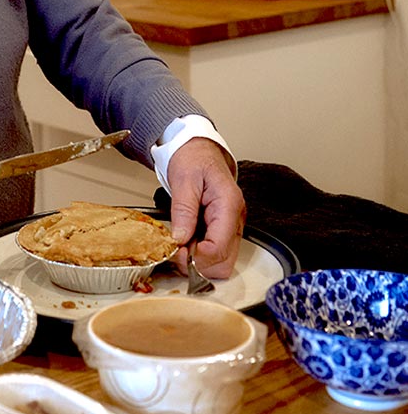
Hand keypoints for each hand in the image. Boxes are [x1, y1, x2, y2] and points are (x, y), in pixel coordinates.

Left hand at [166, 137, 244, 278]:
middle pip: (224, 262)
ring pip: (222, 262)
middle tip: (177, 252)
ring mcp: (232, 226)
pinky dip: (200, 254)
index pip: (220, 247)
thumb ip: (183, 210)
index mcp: (229, 204)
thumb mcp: (184, 179)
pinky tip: (186, 242)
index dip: (198, 256)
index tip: (178, 251)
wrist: (198, 149)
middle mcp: (235, 219)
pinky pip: (216, 252)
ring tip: (180, 246)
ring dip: (199, 262)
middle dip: (199, 264)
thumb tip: (180, 239)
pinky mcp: (224, 229)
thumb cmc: (193, 159)